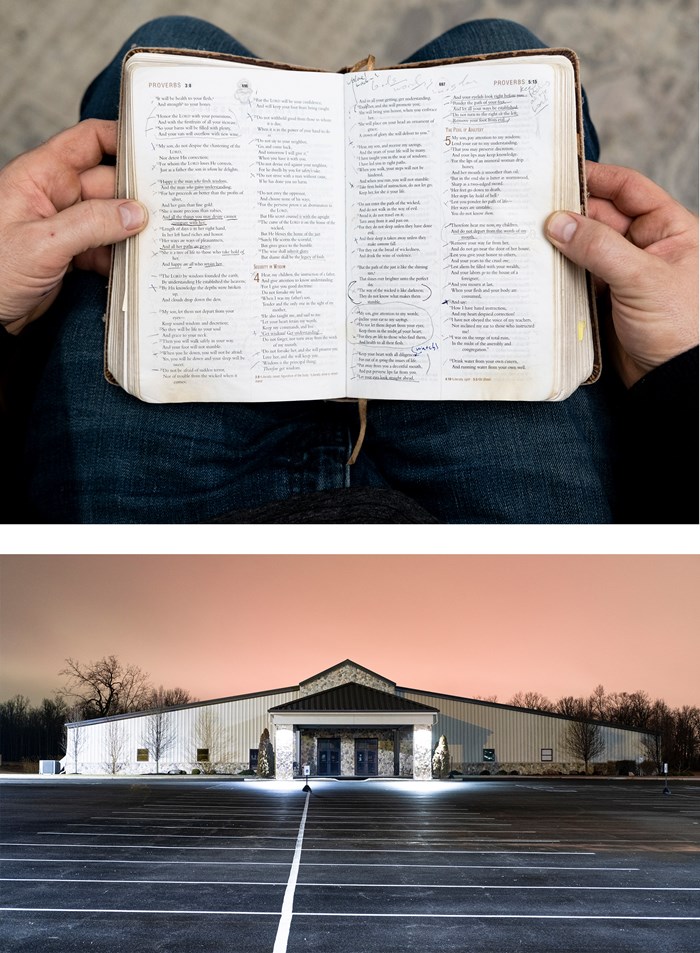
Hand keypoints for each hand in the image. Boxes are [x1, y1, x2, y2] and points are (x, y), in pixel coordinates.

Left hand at [0, 119, 146, 334]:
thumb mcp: (44, 243)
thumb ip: (92, 224)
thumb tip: (136, 214)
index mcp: (41, 176)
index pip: (88, 142)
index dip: (122, 141)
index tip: (155, 152)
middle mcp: (55, 196)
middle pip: (109, 184)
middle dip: (137, 197)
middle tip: (170, 208)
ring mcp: (65, 225)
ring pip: (111, 218)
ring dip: (132, 231)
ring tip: (160, 239)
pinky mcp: (70, 254)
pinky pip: (105, 246)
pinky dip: (121, 256)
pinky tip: (137, 264)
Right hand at [545, 161, 697, 387]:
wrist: (671, 380)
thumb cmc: (679, 326)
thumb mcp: (641, 278)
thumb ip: (598, 247)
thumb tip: (558, 223)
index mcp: (668, 229)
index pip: (628, 189)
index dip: (596, 177)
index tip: (560, 173)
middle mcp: (644, 247)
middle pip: (599, 218)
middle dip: (568, 214)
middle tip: (532, 208)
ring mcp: (621, 273)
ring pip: (583, 248)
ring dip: (558, 245)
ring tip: (526, 235)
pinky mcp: (603, 299)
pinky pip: (575, 278)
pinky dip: (556, 274)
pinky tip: (535, 268)